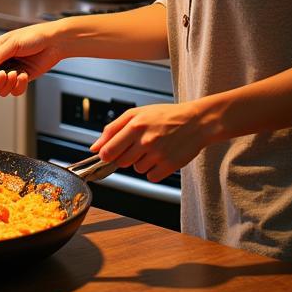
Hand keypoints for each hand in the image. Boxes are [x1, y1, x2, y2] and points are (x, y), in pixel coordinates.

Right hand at [0, 22, 63, 98]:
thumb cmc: (34, 36)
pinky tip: (24, 75)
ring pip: (0, 89)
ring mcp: (9, 72)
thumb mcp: (13, 43)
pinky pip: (14, 91)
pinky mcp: (20, 79)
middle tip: (1, 79)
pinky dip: (19, 86)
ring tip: (16, 74)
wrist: (54, 43)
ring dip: (8, 84)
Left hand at [90, 101, 208, 182]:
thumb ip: (112, 129)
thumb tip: (94, 147)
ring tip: (153, 148)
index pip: (109, 150)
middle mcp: (146, 141)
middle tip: (137, 145)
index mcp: (135, 126)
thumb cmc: (165, 116)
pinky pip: (151, 176)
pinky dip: (154, 170)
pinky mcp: (169, 166)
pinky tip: (161, 157)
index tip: (107, 154)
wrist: (196, 122)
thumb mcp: (136, 114)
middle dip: (125, 155)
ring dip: (141, 162)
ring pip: (136, 169)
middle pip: (121, 162)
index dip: (106, 154)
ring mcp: (158, 154)